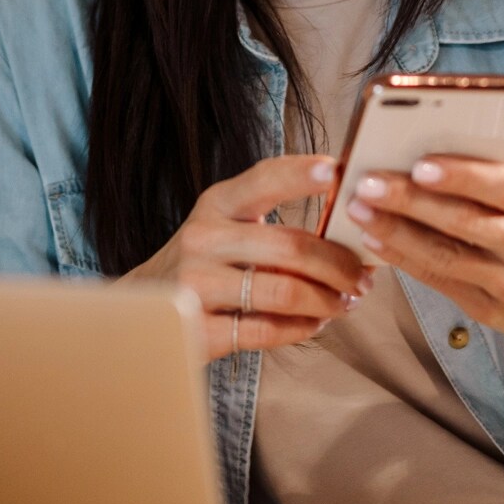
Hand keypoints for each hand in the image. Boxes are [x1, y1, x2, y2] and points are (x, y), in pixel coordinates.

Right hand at [121, 154, 372, 362]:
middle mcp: (203, 239)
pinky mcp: (197, 330)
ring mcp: (195, 286)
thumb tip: (348, 220)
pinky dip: (301, 328)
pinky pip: (266, 330)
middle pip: (290, 246)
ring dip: (327, 300)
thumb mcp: (224, 225)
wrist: (140, 308)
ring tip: (345, 302)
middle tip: (363, 277)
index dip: (303, 174)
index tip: (338, 172)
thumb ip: (271, 217)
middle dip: (339, 264)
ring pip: (284, 292)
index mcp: (216, 203)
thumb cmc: (203, 262)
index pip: (264, 179)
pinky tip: (314, 323)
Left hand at [345, 153, 503, 444]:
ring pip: (445, 257)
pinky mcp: (491, 312)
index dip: (461, 176)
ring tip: (359, 210)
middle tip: (367, 183)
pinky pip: (439, 282)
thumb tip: (445, 145)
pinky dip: (404, 260)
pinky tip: (375, 241)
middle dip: (410, 202)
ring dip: (395, 233)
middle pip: (464, 223)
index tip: (420, 164)